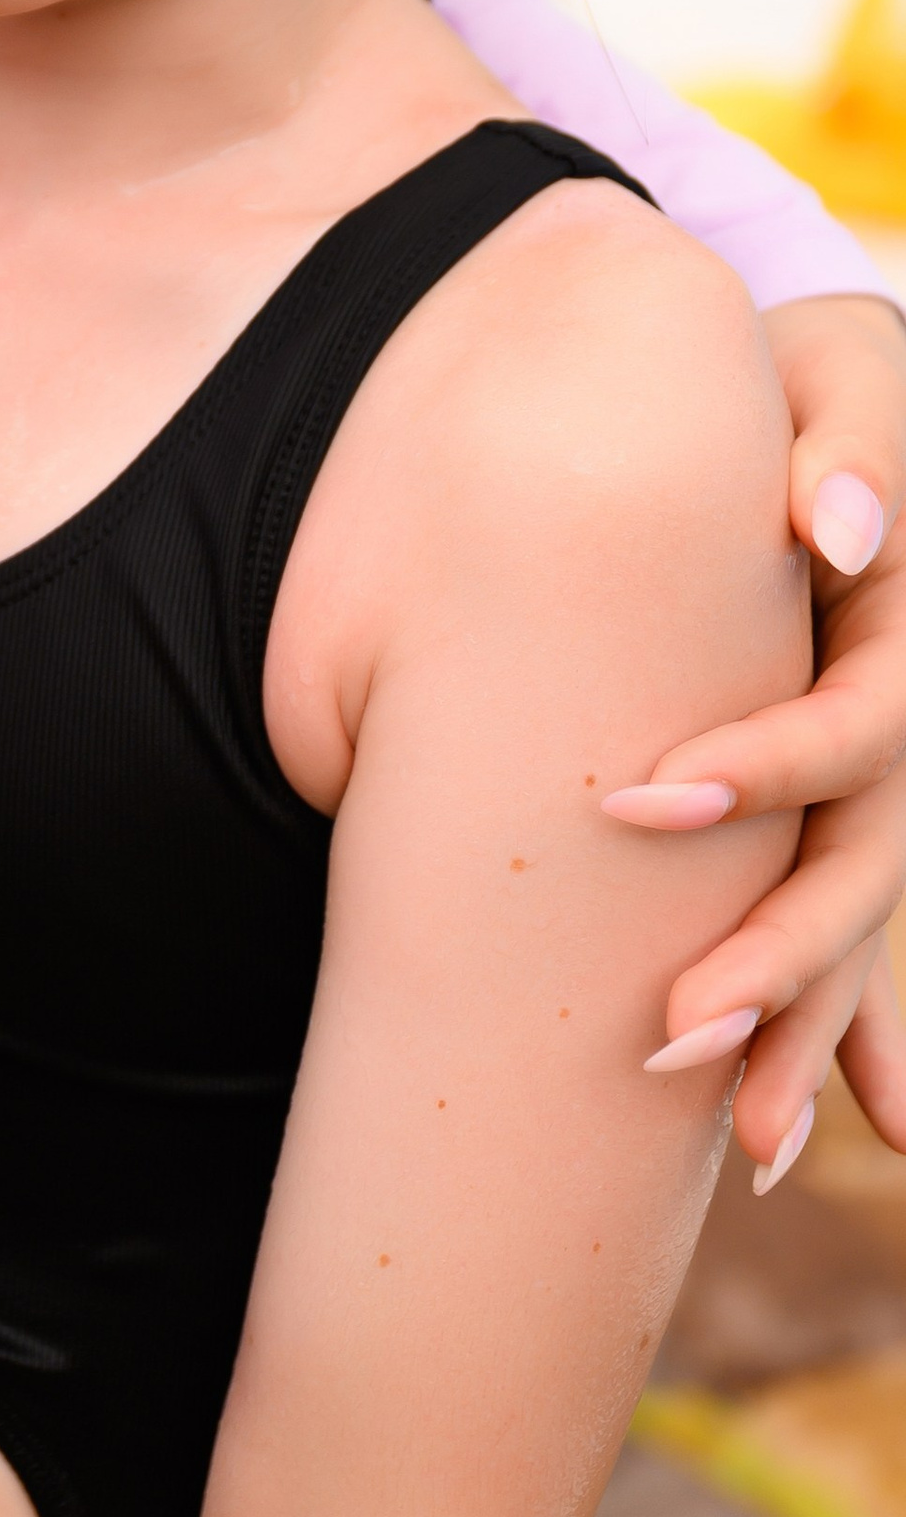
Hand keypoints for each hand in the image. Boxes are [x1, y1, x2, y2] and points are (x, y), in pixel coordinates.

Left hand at [608, 293, 905, 1173]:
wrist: (825, 389)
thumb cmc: (816, 372)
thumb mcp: (842, 372)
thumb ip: (849, 443)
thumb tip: (836, 530)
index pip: (857, 728)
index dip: (760, 767)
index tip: (637, 798)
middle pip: (869, 866)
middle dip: (778, 957)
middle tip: (666, 1034)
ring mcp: (898, 773)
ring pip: (873, 921)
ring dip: (818, 1029)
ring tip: (757, 1145)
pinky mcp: (860, 796)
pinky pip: (873, 927)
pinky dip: (861, 1027)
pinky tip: (842, 1126)